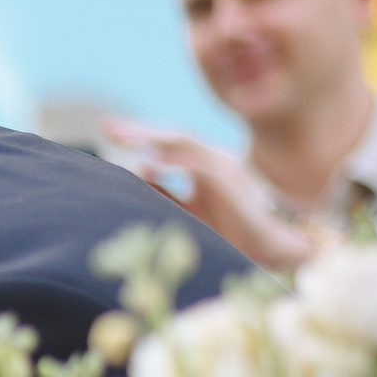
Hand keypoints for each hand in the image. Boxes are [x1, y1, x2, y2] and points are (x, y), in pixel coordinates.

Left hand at [104, 121, 313, 271]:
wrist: (269, 249)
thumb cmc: (228, 233)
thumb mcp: (188, 209)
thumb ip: (165, 190)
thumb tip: (140, 168)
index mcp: (201, 165)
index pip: (166, 142)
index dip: (138, 134)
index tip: (108, 129)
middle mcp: (212, 160)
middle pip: (172, 137)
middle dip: (140, 130)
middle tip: (108, 127)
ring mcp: (223, 167)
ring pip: (185, 143)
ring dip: (154, 138)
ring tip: (125, 138)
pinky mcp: (230, 183)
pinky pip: (200, 167)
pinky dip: (176, 162)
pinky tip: (152, 161)